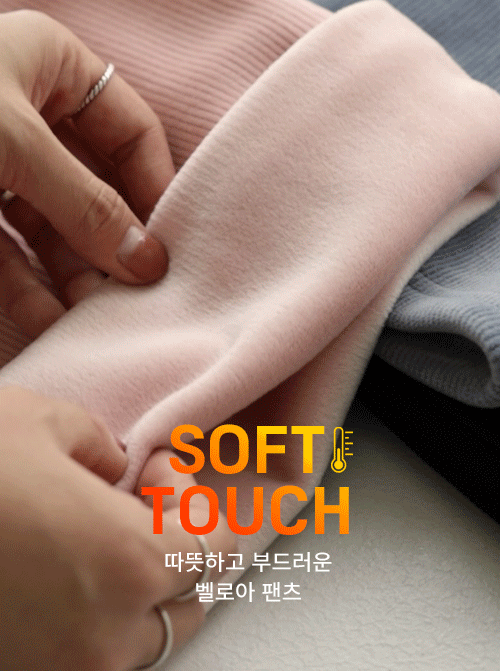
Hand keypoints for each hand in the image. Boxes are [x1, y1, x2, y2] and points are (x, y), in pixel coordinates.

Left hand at [0, 10, 173, 337]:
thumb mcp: (12, 141)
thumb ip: (86, 203)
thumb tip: (148, 262)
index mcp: (50, 68)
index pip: (131, 130)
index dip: (154, 186)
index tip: (169, 244)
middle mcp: (27, 117)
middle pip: (96, 189)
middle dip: (113, 244)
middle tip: (134, 294)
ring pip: (56, 229)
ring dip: (77, 277)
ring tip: (98, 318)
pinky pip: (11, 255)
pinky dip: (31, 291)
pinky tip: (52, 323)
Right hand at [0, 387, 234, 670]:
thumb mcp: (44, 423)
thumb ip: (101, 445)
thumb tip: (116, 466)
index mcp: (128, 563)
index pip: (215, 549)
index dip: (197, 503)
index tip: (161, 472)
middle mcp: (103, 635)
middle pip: (185, 601)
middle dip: (176, 549)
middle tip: (139, 503)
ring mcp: (60, 669)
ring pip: (140, 639)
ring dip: (138, 591)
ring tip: (98, 538)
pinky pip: (86, 653)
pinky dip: (94, 616)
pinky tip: (62, 570)